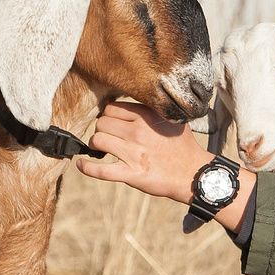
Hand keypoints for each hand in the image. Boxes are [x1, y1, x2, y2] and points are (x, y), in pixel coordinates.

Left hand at [76, 101, 209, 203]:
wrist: (193, 174)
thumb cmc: (183, 145)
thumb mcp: (173, 119)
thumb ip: (153, 109)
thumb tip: (134, 100)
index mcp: (147, 116)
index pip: (112, 108)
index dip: (109, 115)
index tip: (113, 123)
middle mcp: (138, 132)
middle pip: (102, 123)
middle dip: (102, 129)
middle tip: (108, 137)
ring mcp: (134, 154)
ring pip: (97, 140)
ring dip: (95, 145)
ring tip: (100, 149)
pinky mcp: (132, 174)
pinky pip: (101, 171)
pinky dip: (87, 167)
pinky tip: (81, 164)